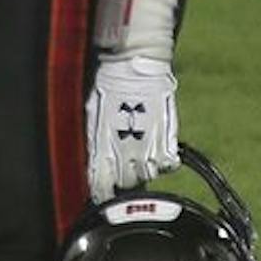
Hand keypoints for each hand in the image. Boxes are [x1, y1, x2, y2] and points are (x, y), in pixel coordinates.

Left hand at [85, 55, 178, 200]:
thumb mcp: (91, 114)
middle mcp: (126, 152)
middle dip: (123, 178)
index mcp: (102, 148)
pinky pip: (168, 165)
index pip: (102, 186)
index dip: (102, 193)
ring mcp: (148, 148)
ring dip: (143, 169)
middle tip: (123, 163)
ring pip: (147, 176)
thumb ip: (93, 141)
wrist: (135, 67)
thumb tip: (93, 161)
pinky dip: (164, 161)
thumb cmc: (109, 85)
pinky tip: (157, 148)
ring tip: (139, 151)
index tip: (103, 193)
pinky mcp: (168, 140)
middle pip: (126, 184)